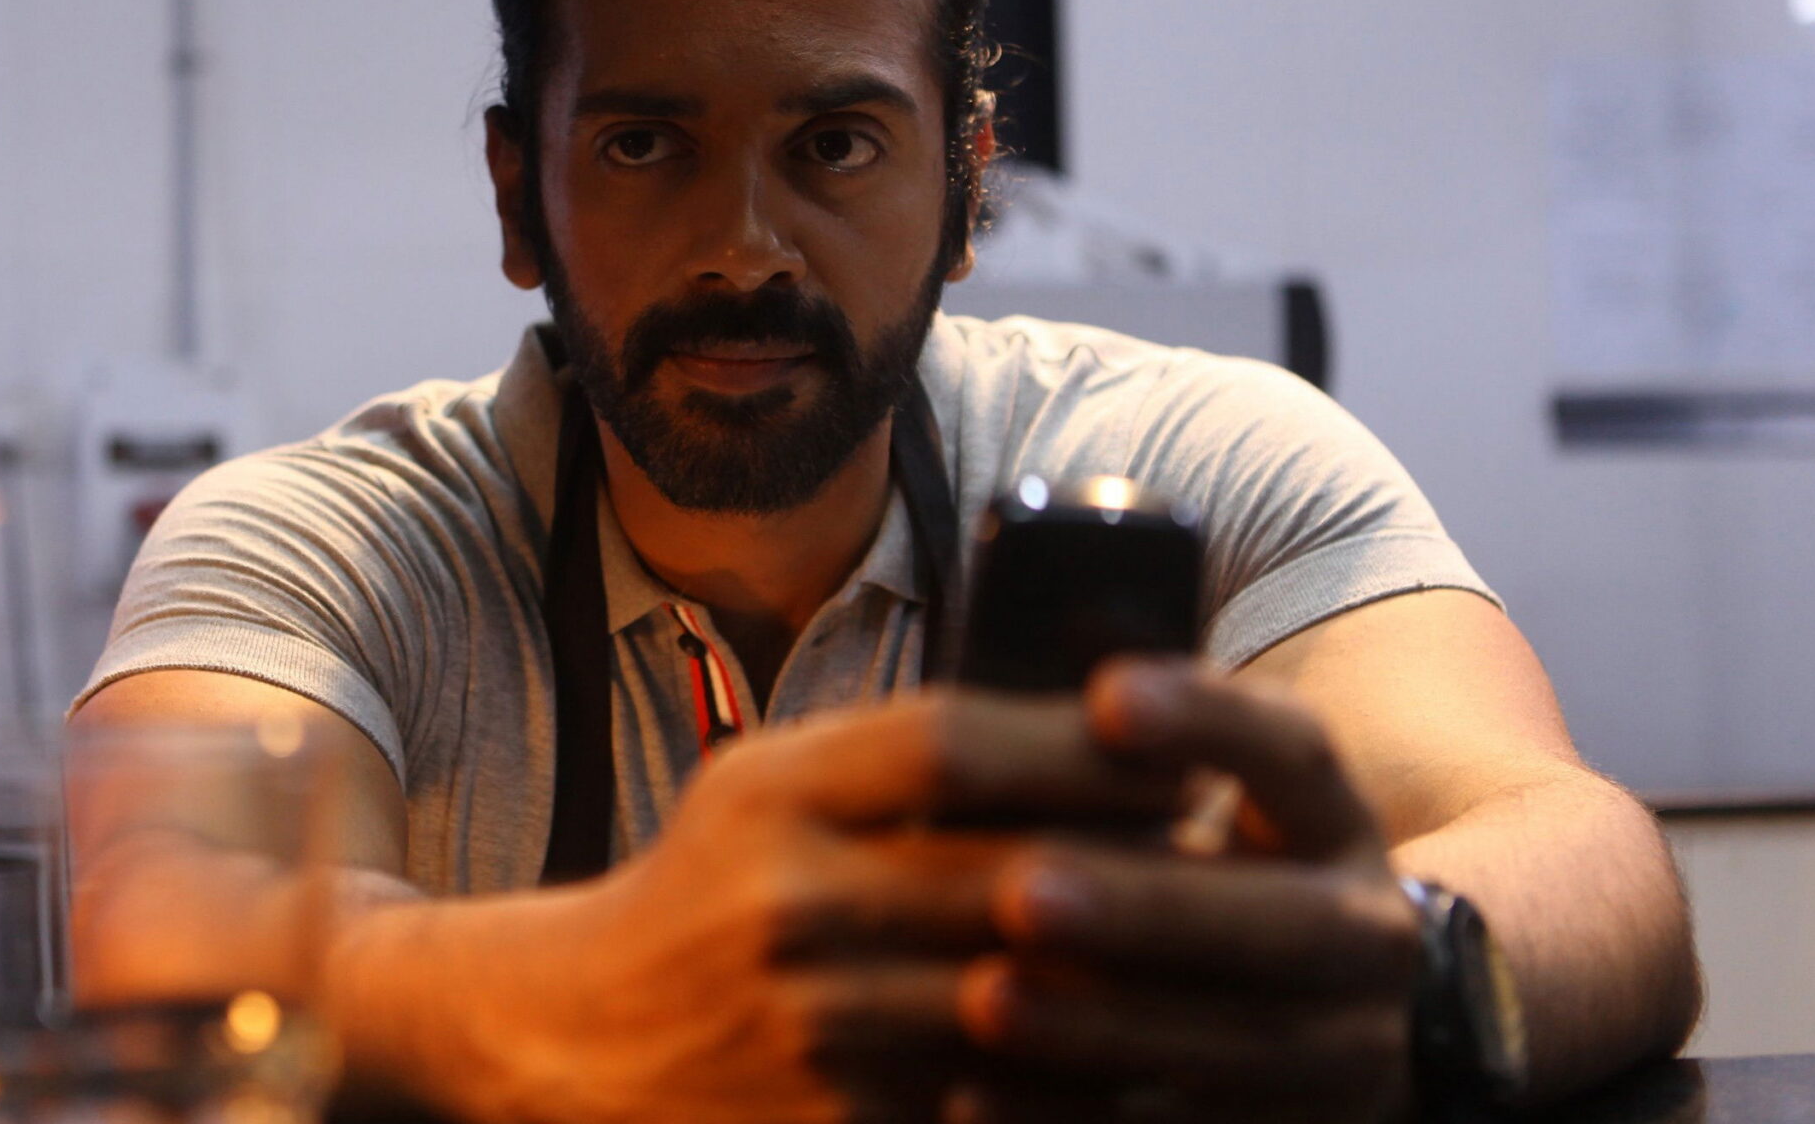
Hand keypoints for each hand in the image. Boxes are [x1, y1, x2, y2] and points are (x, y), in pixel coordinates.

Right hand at [430, 692, 1180, 1123]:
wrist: (579, 1039)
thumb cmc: (704, 890)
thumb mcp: (768, 785)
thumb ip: (898, 755)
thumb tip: (1096, 728)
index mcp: (772, 794)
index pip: (955, 743)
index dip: (1085, 743)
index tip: (1181, 749)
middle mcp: (788, 904)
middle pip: (1014, 871)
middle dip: (1144, 868)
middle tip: (1235, 861)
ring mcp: (814, 1028)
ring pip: (1030, 999)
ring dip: (1140, 981)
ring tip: (1222, 958)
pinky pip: (999, 1102)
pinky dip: (1081, 1078)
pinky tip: (1143, 1055)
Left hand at [951, 657, 1423, 1122]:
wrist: (1347, 1013)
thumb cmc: (1215, 870)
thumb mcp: (1211, 798)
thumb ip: (1132, 751)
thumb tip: (1020, 662)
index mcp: (1336, 821)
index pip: (1295, 751)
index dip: (1206, 717)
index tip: (1104, 692)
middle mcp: (1366, 937)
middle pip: (1272, 923)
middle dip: (1142, 908)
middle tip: (1017, 889)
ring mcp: (1347, 1054)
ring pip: (1232, 1048)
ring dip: (1102, 1029)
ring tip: (984, 1001)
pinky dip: (1078, 1119)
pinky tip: (972, 1100)